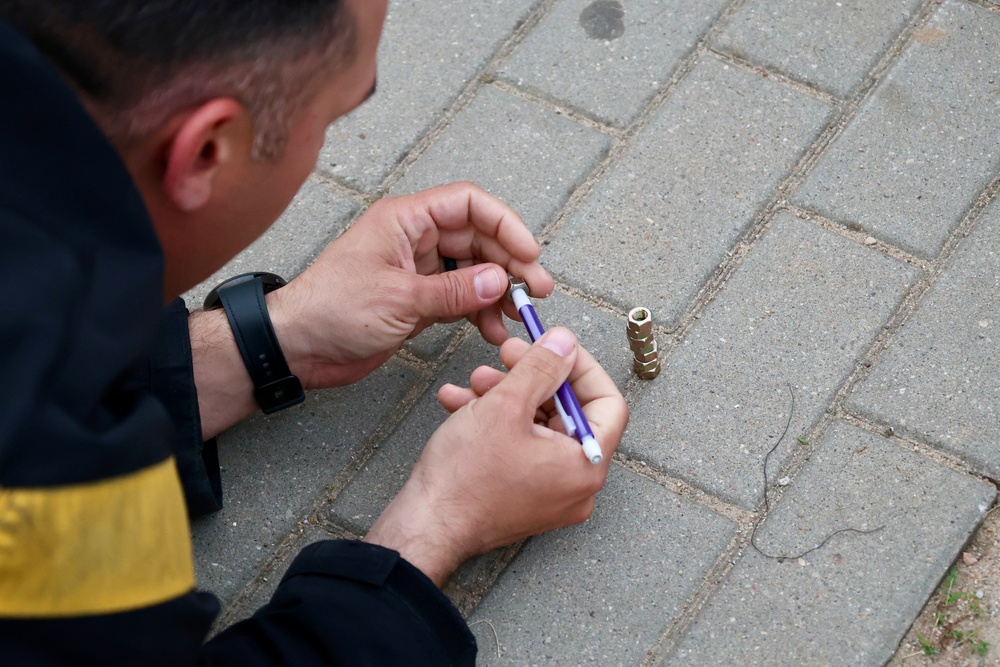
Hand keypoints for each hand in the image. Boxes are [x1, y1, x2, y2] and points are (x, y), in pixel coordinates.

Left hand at [269, 182, 553, 387]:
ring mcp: (419, 269)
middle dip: (510, 263)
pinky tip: (492, 330)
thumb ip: (454, 291)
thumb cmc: (330, 309)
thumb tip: (500, 281)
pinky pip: (461, 298)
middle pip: (479, 238)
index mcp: (406, 219)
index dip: (505, 224)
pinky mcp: (419, 299)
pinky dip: (480, 312)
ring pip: (474, 270)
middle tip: (536, 292)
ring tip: (517, 316)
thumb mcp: (398, 299)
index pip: (468, 204)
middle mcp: (415, 239)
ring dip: (498, 292)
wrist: (297, 346)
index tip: (528, 253)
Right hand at [363, 328, 628, 585]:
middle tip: (507, 354)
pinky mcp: (523, 498)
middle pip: (568, 413)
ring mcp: (550, 495)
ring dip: (507, 396)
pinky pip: (521, 449)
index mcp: (586, 466)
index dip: (580, 367)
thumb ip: (542, 367)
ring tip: (474, 382)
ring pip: (538, 427)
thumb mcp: (506, 405)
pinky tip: (461, 403)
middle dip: (533, 378)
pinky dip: (497, 424)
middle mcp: (577, 486)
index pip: (608, 402)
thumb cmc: (466, 476)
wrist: (424, 528)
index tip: (552, 346)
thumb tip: (565, 342)